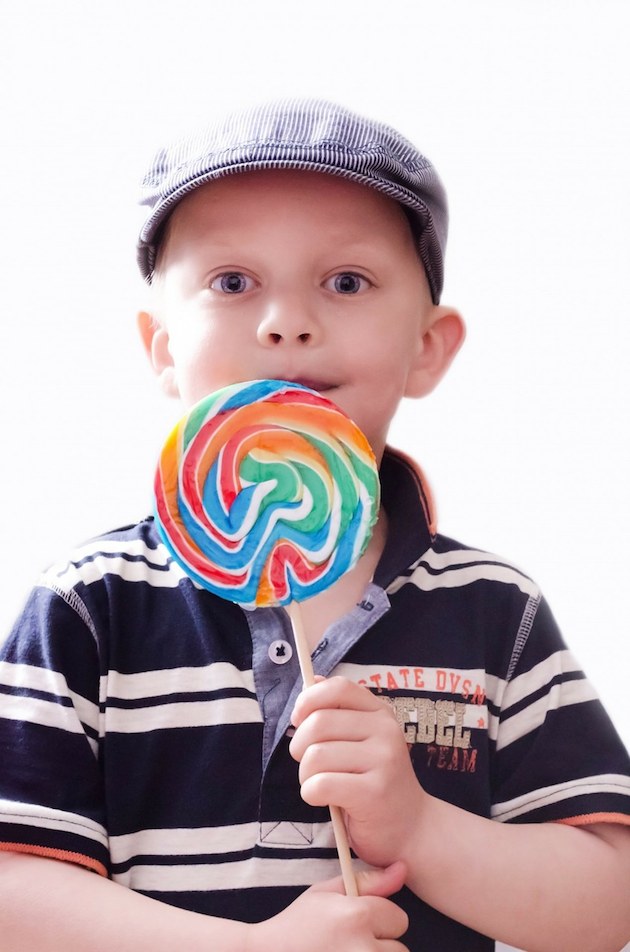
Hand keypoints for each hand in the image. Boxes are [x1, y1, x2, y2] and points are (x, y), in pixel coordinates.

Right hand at [252, 862, 408, 951]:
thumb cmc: (297, 925)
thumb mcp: (326, 893)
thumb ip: (367, 882)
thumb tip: (402, 870)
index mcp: (357, 917)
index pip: (399, 919)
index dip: (378, 920)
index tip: (357, 924)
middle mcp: (362, 949)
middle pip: (400, 949)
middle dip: (379, 945)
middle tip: (350, 944)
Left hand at [289, 677, 425, 868]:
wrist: (411, 828)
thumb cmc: (375, 782)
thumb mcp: (362, 741)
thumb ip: (339, 712)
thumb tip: (312, 681)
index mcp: (380, 713)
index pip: (338, 688)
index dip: (309, 700)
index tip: (299, 720)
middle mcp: (385, 731)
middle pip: (318, 723)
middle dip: (299, 746)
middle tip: (309, 764)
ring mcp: (383, 761)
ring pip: (315, 756)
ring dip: (305, 775)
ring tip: (320, 784)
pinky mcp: (373, 792)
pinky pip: (319, 784)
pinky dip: (311, 794)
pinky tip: (325, 800)